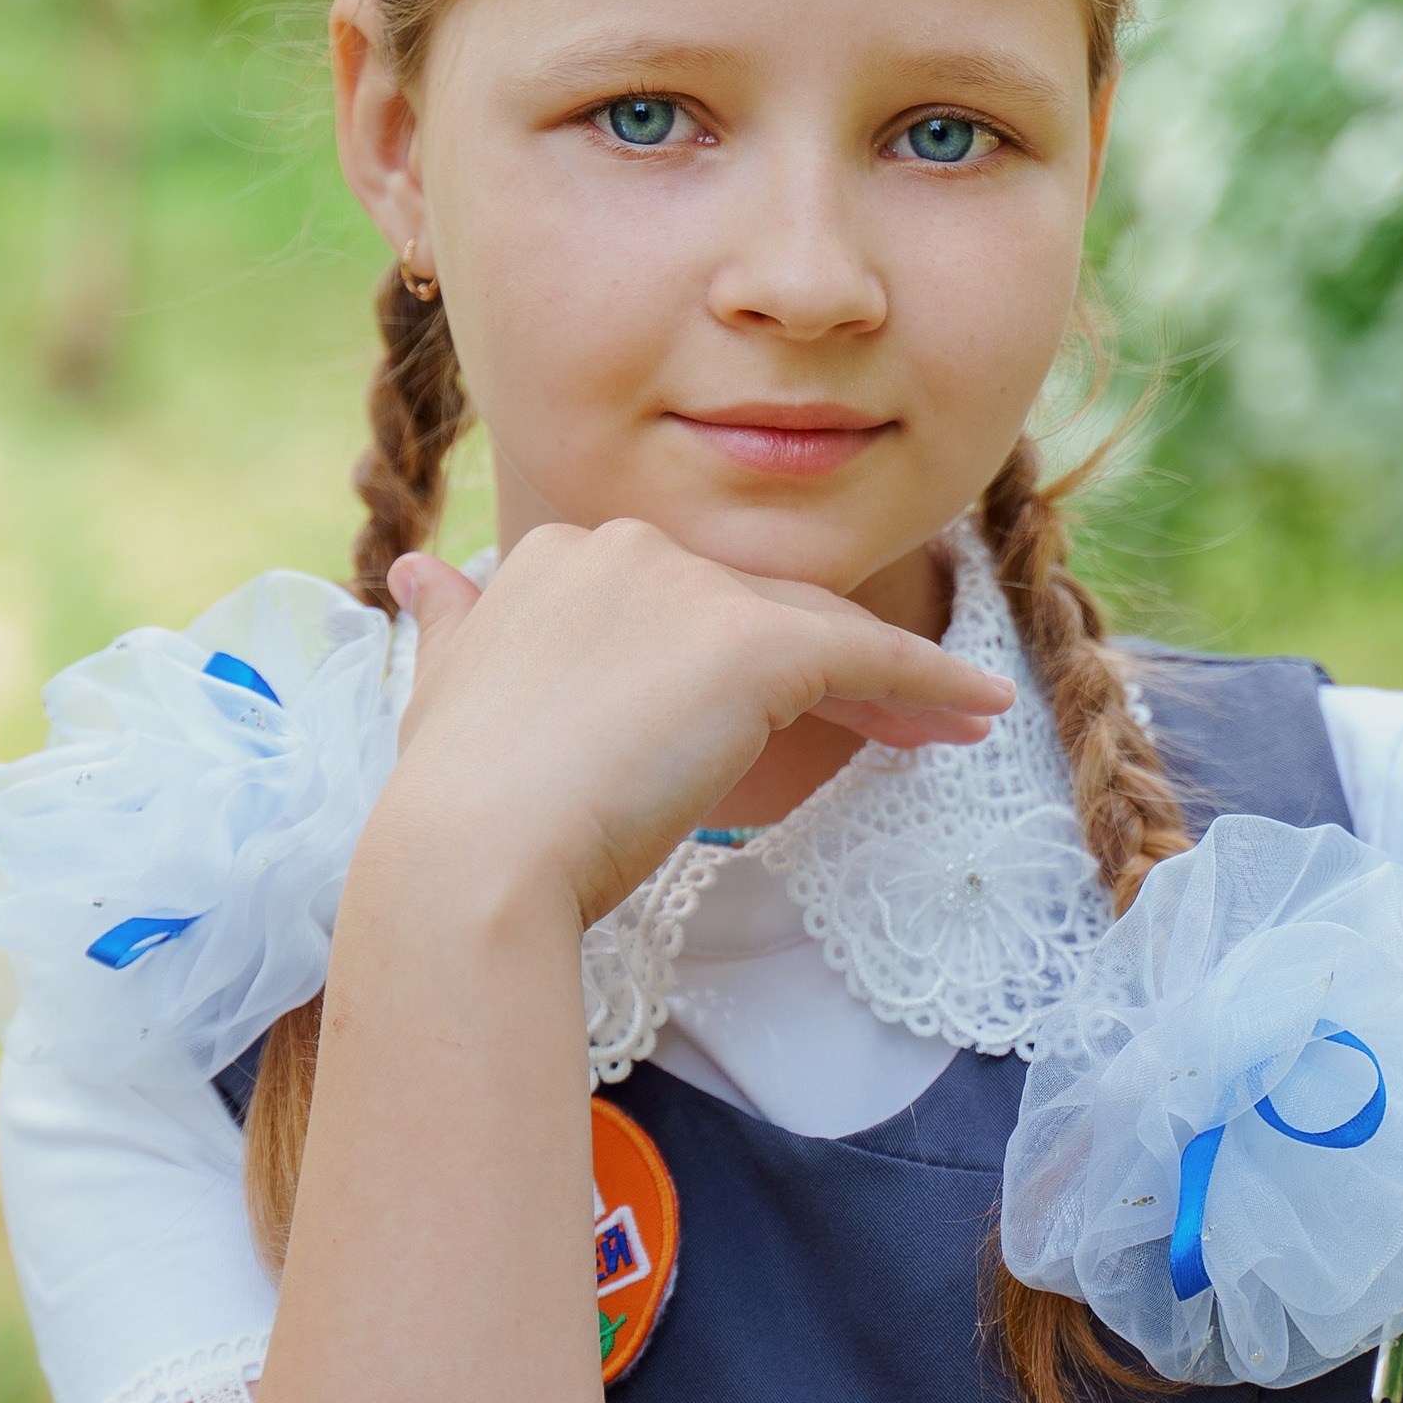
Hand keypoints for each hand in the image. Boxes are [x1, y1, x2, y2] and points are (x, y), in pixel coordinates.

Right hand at [377, 523, 1011, 924]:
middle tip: (896, 722)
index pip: (686, 601)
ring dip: (897, 679)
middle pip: (761, 608)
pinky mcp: (752, 643)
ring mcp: (692, 591)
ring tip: (953, 724)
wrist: (471, 854)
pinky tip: (977, 712)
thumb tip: (424, 576)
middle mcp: (628, 549)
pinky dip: (929, 681)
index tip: (772, 712)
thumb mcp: (447, 690)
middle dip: (828, 666)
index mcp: (561, 557)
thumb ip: (458, 625)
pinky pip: (868, 656)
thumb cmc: (457, 805)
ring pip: (821, 631)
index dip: (742, 657)